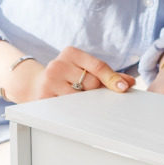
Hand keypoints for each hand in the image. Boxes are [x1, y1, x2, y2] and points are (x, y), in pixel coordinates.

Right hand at [9, 46, 133, 101]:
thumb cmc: (67, 77)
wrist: (33, 84)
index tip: (124, 88)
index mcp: (71, 53)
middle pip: (91, 84)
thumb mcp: (84, 70)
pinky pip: (68, 109)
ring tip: (77, 100)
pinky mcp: (43, 99)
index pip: (98, 66)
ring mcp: (48, 82)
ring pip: (81, 98)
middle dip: (96, 92)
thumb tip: (130, 83)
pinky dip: (74, 111)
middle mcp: (58, 64)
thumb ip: (107, 75)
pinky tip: (71, 108)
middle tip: (91, 95)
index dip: (112, 78)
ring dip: (85, 103)